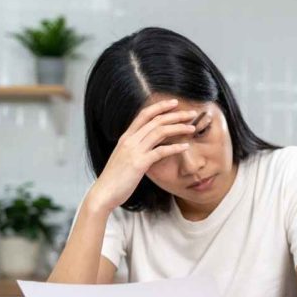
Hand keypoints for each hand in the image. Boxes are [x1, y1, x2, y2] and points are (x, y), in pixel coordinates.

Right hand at [86, 98, 197, 213]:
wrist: (103, 193)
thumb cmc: (115, 178)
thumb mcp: (124, 157)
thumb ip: (135, 148)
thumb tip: (147, 144)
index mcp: (126, 137)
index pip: (144, 114)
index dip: (160, 106)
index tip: (174, 103)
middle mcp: (130, 140)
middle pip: (156, 120)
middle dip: (176, 114)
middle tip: (192, 113)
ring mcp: (134, 151)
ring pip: (160, 131)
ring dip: (179, 128)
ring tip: (192, 128)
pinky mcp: (139, 163)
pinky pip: (161, 151)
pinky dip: (175, 147)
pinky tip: (186, 147)